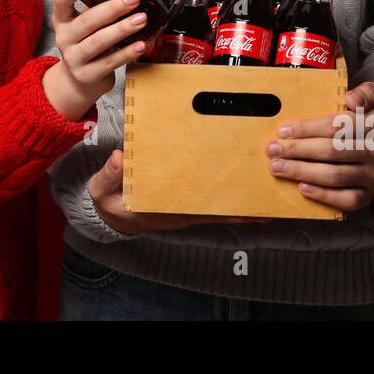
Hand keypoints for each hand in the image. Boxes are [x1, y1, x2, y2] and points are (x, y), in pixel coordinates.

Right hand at [51, 0, 151, 98]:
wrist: (78, 81)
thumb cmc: (85, 46)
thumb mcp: (82, 27)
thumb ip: (95, 11)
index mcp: (62, 21)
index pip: (60, 2)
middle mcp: (65, 39)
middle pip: (87, 21)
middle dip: (112, 9)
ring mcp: (74, 59)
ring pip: (99, 42)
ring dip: (122, 29)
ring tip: (141, 20)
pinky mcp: (87, 75)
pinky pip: (110, 62)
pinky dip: (127, 53)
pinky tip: (140, 45)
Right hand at [88, 149, 272, 234]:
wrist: (109, 216)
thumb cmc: (109, 203)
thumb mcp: (102, 191)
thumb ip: (110, 176)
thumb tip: (121, 158)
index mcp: (165, 210)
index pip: (201, 211)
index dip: (226, 209)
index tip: (248, 207)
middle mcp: (181, 212)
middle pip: (219, 210)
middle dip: (244, 206)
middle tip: (271, 197)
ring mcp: (184, 209)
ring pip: (219, 206)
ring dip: (242, 202)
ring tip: (268, 192)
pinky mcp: (184, 204)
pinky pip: (211, 203)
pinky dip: (229, 199)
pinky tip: (245, 193)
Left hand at [264, 81, 373, 210]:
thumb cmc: (371, 117)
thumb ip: (366, 92)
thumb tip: (352, 99)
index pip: (337, 127)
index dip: (307, 129)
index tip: (283, 130)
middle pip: (331, 151)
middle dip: (297, 151)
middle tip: (272, 149)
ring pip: (334, 176)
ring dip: (302, 172)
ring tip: (278, 167)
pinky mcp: (368, 195)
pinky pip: (345, 200)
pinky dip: (322, 195)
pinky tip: (302, 187)